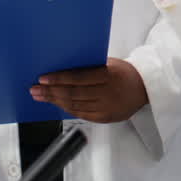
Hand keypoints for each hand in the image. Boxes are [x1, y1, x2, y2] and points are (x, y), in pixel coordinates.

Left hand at [30, 58, 148, 123]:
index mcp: (108, 75)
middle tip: (35, 90)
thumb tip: (63, 69)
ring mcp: (106, 108)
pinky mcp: (105, 118)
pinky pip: (81, 114)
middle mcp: (107, 93)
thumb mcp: (109, 63)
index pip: (78, 78)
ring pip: (75, 106)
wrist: (145, 88)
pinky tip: (57, 104)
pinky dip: (67, 109)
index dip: (59, 79)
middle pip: (73, 94)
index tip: (43, 78)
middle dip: (51, 92)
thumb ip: (89, 67)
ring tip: (41, 97)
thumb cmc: (125, 72)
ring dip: (55, 101)